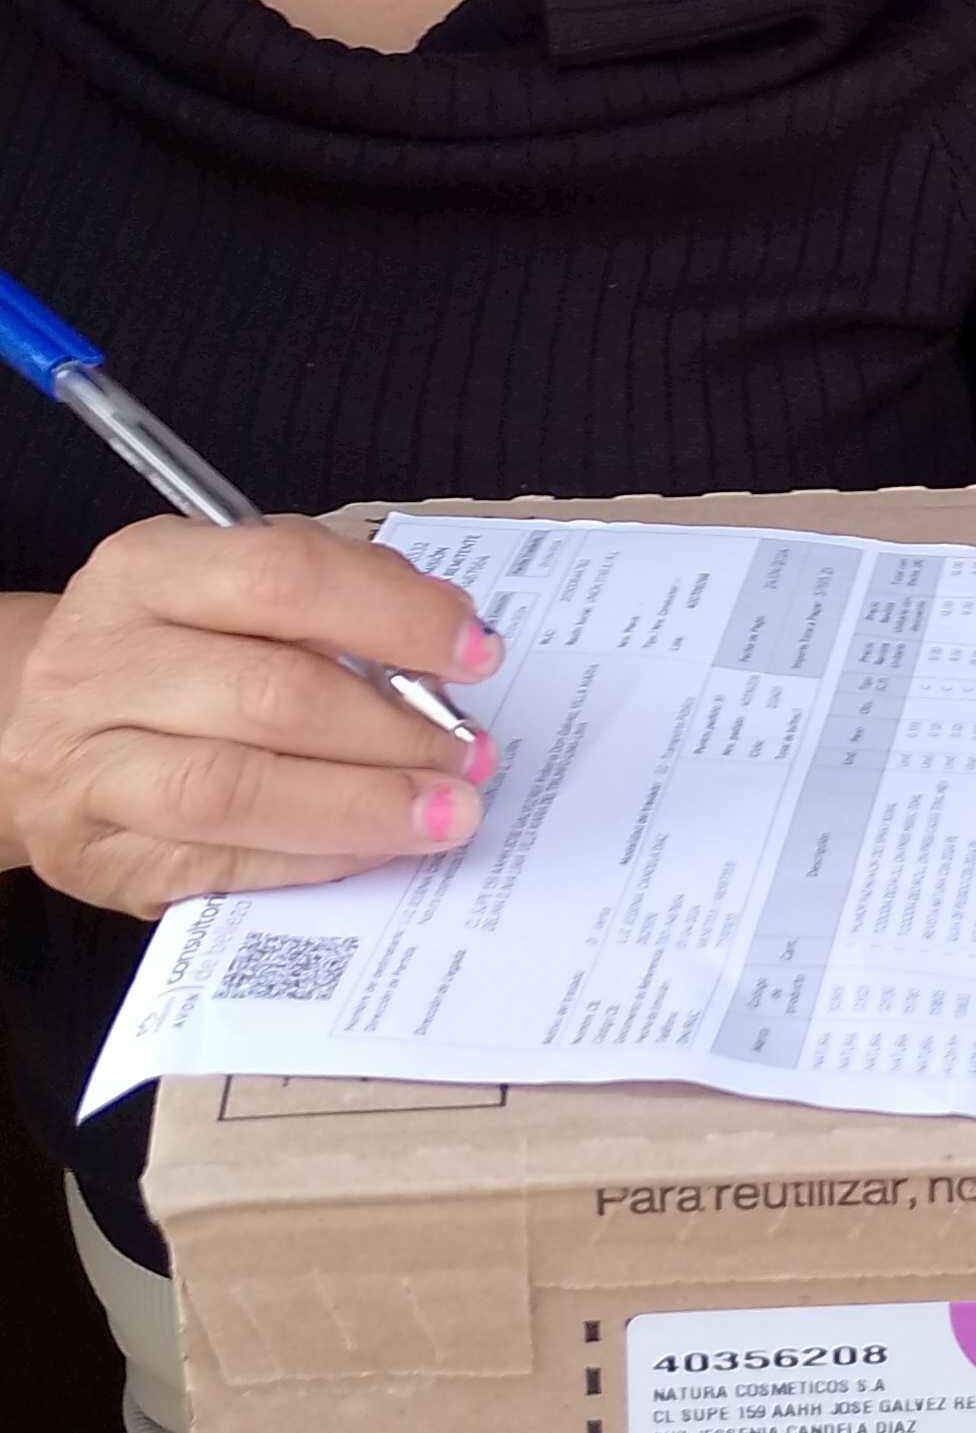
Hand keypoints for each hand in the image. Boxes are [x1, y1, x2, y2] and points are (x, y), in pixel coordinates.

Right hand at [0, 516, 502, 918]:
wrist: (41, 730)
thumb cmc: (168, 654)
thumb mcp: (229, 590)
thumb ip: (330, 598)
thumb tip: (443, 642)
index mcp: (146, 570)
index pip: (283, 577)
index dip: (394, 616)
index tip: (475, 652)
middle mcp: (100, 662)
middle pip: (267, 692)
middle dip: (392, 729)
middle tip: (470, 753)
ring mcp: (86, 766)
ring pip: (233, 789)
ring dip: (360, 804)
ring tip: (444, 812)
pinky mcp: (97, 855)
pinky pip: (220, 863)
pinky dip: (314, 859)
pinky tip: (376, 850)